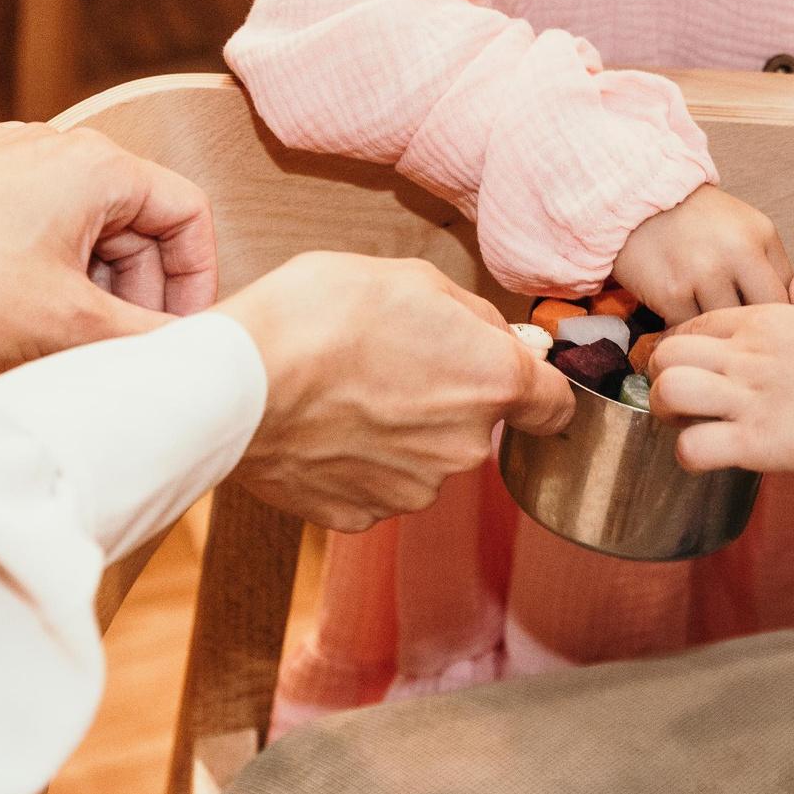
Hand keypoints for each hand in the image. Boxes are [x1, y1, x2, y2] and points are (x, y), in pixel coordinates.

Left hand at [0, 121, 218, 363]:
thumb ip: (146, 337)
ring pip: (76, 218)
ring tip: (56, 334)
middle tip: (116, 344)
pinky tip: (2, 306)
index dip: (197, 278)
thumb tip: (198, 349)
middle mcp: (53, 142)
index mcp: (96, 165)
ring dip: (84, 277)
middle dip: (134, 286)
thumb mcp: (65, 325)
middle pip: (132, 217)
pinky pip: (22, 213)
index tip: (180, 329)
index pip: (187, 212)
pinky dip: (34, 259)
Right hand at [220, 252, 571, 530]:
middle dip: (448, 398)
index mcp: (492, 383)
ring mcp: (411, 489)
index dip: (537, 387)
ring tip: (346, 391)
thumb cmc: (321, 316)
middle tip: (392, 361)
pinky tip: (324, 427)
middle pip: (477, 426)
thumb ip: (474, 317)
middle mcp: (464, 449)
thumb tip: (503, 340)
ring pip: (425, 458)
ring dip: (401, 432)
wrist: (237, 382)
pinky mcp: (358, 515)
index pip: (556, 405)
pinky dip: (357, 462)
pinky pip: (375, 485)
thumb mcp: (413, 278)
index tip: (512, 376)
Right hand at [610, 183, 791, 318]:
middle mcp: (737, 251)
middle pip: (764, 314)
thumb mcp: (744, 227)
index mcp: (761, 234)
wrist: (636, 198)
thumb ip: (770, 264)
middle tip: (742, 337)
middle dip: (754, 330)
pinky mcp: (671, 293)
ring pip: (727, 326)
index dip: (779, 315)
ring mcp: (703, 273)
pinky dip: (687, 331)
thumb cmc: (696, 219)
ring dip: (717, 331)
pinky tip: (683, 322)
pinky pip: (691, 331)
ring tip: (710, 327)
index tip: (767, 325)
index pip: (788, 293)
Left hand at [649, 272, 793, 475]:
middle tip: (676, 395)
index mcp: (766, 320)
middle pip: (668, 352)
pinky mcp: (757, 444)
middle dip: (660, 374)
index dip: (682, 344)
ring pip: (668, 392)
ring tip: (683, 424)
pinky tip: (708, 455)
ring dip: (664, 411)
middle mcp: (749, 355)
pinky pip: (693, 448)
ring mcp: (749, 399)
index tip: (689, 364)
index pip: (695, 322)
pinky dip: (689, 455)